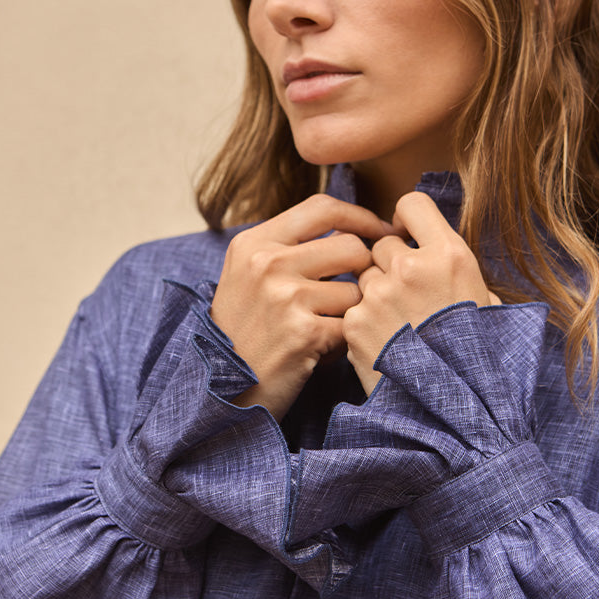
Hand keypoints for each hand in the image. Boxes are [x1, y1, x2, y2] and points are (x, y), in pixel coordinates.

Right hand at [211, 194, 393, 419]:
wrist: (219, 391)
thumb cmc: (242, 333)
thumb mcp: (248, 276)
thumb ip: (288, 247)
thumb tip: (350, 226)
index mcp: (253, 243)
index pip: (322, 208)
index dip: (359, 216)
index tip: (379, 230)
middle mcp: (267, 263)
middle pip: (351, 246)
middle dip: (363, 271)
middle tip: (352, 294)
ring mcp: (285, 297)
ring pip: (357, 289)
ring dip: (352, 312)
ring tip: (326, 328)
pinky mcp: (304, 333)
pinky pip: (351, 325)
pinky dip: (344, 341)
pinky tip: (320, 351)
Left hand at [343, 191, 499, 394]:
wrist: (454, 414)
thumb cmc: (480, 361)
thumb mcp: (487, 307)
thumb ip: (459, 273)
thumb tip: (439, 256)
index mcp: (449, 256)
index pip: (412, 205)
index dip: (407, 220)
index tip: (408, 236)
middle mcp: (410, 267)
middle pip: (383, 245)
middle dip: (391, 265)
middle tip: (408, 298)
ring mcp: (377, 295)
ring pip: (364, 277)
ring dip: (375, 295)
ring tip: (398, 328)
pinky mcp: (354, 323)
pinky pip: (353, 309)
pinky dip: (363, 325)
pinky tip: (385, 347)